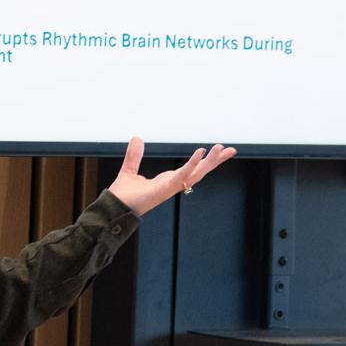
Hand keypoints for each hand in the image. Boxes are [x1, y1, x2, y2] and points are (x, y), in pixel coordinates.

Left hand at [107, 137, 235, 216]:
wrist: (113, 207)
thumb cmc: (122, 195)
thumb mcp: (129, 169)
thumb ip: (134, 155)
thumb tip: (137, 137)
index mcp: (168, 180)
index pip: (192, 169)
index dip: (205, 160)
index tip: (219, 150)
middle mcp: (172, 184)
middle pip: (200, 171)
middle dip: (215, 161)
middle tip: (232, 150)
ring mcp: (170, 188)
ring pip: (196, 173)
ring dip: (210, 161)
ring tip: (222, 148)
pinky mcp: (164, 189)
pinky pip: (182, 175)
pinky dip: (191, 164)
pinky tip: (200, 152)